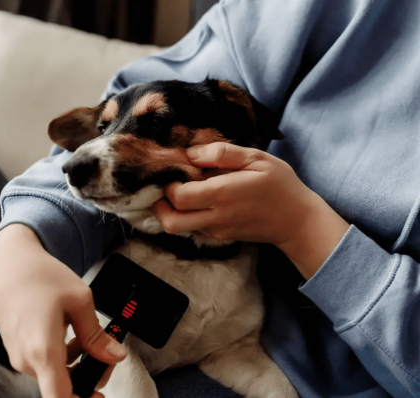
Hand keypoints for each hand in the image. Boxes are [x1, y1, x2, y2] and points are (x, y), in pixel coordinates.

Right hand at [0, 224, 125, 397]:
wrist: (8, 262)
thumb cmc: (41, 276)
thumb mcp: (79, 300)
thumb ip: (97, 335)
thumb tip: (115, 356)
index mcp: (43, 350)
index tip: (99, 395)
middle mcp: (27, 360)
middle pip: (62, 387)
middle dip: (88, 376)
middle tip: (107, 354)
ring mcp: (19, 356)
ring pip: (54, 374)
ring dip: (76, 363)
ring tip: (87, 336)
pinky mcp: (17, 349)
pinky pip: (44, 363)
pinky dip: (62, 355)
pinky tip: (69, 332)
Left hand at [153, 142, 348, 278]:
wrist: (297, 221)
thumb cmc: (279, 184)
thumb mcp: (256, 158)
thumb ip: (221, 153)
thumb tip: (190, 153)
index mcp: (222, 194)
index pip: (177, 196)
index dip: (168, 185)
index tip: (175, 171)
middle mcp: (215, 217)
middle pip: (170, 221)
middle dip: (160, 205)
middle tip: (166, 187)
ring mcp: (216, 231)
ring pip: (179, 228)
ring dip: (172, 212)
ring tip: (181, 192)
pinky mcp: (220, 237)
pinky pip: (193, 229)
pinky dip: (187, 216)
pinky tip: (198, 201)